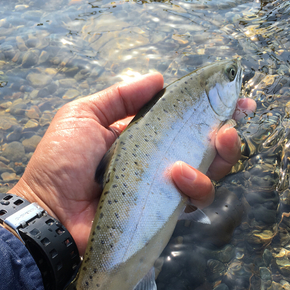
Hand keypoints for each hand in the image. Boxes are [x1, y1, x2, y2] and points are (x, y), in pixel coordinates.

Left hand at [10, 73, 255, 254]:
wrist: (51, 211)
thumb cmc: (62, 161)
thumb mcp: (83, 116)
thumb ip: (120, 97)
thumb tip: (159, 77)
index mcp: (141, 135)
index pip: (182, 120)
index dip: (211, 110)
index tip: (239, 101)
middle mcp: (157, 160)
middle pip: (204, 148)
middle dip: (226, 135)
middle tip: (230, 127)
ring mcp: (163, 188)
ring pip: (209, 174)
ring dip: (218, 158)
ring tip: (215, 144)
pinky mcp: (165, 213)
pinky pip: (194, 199)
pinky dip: (195, 185)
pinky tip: (179, 175)